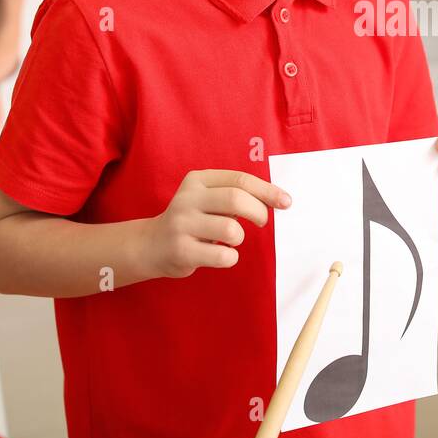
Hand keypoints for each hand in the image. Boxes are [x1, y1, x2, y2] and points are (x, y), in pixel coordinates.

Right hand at [142, 170, 290, 277]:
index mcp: (197, 181)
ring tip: (230, 240)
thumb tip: (278, 200)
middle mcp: (187, 199)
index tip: (286, 202)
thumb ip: (236, 194)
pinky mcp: (181, 250)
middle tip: (263, 222)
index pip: (240, 179)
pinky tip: (222, 255)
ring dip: (240, 238)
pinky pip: (222, 255)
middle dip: (259, 212)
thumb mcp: (207, 199)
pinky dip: (230, 257)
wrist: (151, 245)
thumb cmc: (193, 221)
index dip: (267, 191)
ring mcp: (181, 225)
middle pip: (236, 199)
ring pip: (231, 229)